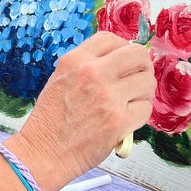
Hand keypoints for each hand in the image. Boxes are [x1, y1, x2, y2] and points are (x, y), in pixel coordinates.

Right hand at [11, 32, 154, 189]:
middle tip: (138, 79)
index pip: (111, 38)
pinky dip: (140, 115)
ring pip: (147, 82)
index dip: (123, 48)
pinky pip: (145, 109)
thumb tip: (118, 61)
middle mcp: (92, 73)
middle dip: (142, 67)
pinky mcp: (119, 121)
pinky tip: (126, 120)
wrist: (44, 152)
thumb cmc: (51, 121)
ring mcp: (108, 97)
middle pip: (137, 55)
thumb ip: (86, 66)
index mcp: (75, 60)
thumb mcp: (60, 79)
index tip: (125, 60)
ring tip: (131, 102)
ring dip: (144, 92)